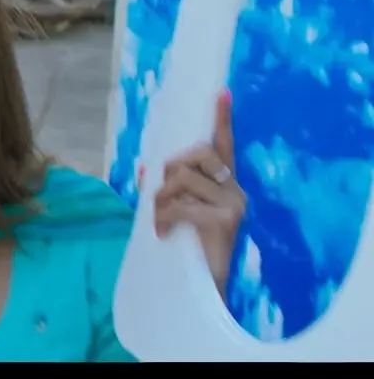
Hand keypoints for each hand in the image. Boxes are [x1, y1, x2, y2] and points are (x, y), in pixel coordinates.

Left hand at [151, 89, 247, 296]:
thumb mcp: (175, 212)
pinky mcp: (225, 220)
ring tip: (159, 219)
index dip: (222, 119)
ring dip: (161, 198)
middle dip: (169, 169)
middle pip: (196, 154)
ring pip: (183, 178)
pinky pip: (182, 204)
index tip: (221, 92)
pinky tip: (162, 232)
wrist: (203, 286)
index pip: (224, 145)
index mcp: (224, 184)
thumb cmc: (187, 246)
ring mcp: (233, 204)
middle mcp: (234, 190)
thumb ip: (165, 189)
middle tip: (159, 194)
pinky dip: (163, 216)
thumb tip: (145, 168)